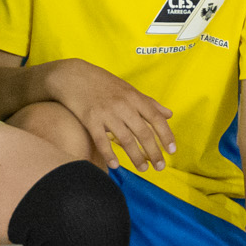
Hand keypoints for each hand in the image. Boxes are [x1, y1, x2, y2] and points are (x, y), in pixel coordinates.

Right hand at [45, 59, 175, 168]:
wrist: (72, 76)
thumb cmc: (102, 83)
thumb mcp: (128, 89)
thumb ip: (149, 103)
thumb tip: (169, 114)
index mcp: (134, 97)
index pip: (156, 118)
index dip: (166, 135)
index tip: (172, 151)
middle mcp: (123, 105)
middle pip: (143, 132)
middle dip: (154, 152)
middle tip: (160, 167)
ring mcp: (106, 112)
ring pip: (125, 139)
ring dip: (136, 157)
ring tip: (143, 169)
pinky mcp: (89, 119)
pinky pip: (102, 141)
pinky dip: (109, 154)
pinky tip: (115, 165)